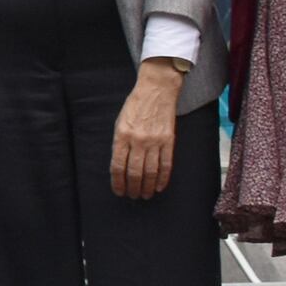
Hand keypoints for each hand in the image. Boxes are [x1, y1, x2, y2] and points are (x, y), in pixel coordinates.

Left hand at [110, 61, 182, 200]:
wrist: (156, 90)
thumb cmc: (135, 106)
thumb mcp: (119, 123)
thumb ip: (119, 144)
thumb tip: (120, 167)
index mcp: (121, 136)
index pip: (117, 166)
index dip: (118, 182)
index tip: (119, 191)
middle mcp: (138, 140)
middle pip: (134, 172)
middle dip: (133, 188)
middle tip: (132, 196)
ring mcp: (154, 141)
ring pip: (150, 171)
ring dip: (147, 186)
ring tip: (145, 195)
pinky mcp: (169, 140)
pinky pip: (166, 164)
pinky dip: (162, 178)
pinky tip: (158, 186)